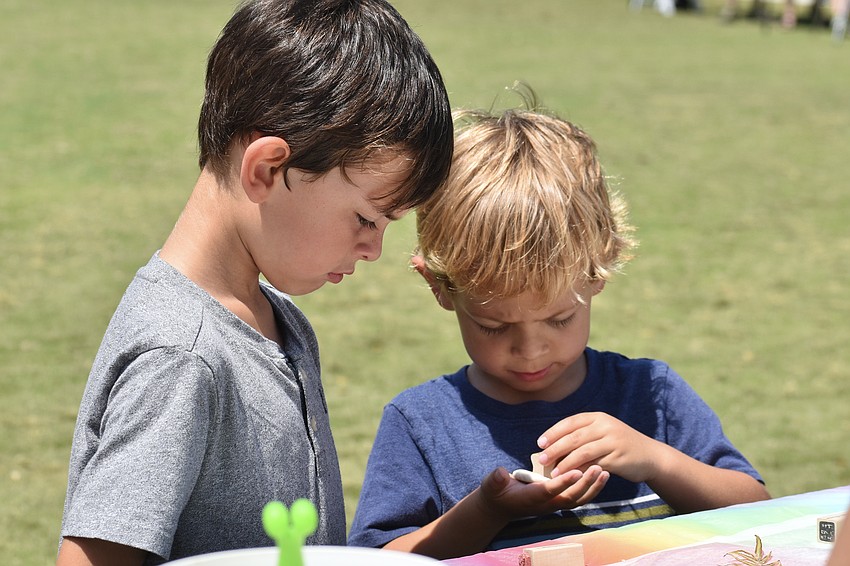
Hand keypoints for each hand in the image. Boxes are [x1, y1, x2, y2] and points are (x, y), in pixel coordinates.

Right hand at [476, 465, 608, 519]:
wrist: (500, 507)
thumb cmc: (496, 492)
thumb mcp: (492, 485)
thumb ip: (496, 480)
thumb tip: (500, 473)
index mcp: (531, 498)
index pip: (550, 490)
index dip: (564, 482)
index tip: (577, 471)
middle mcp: (546, 504)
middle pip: (570, 497)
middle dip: (585, 484)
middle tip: (598, 467)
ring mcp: (554, 505)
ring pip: (578, 499)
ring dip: (592, 488)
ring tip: (605, 471)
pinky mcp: (558, 501)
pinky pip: (578, 497)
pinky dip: (591, 489)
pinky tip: (599, 476)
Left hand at [536, 412, 662, 483]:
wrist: (650, 456)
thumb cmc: (620, 445)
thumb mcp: (603, 432)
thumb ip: (583, 435)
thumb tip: (554, 445)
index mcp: (598, 418)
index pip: (570, 422)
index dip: (554, 432)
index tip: (540, 443)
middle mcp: (605, 427)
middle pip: (574, 437)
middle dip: (555, 448)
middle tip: (541, 459)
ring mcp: (612, 442)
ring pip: (582, 451)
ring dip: (565, 463)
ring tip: (553, 473)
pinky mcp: (618, 458)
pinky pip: (594, 465)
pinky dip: (581, 471)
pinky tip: (572, 478)